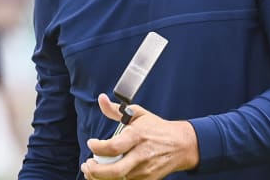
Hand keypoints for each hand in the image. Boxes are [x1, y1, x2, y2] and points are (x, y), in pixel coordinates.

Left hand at [81, 94, 198, 179]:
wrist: (182, 145)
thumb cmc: (158, 129)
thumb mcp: (138, 114)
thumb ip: (116, 110)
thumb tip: (101, 99)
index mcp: (138, 136)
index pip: (113, 147)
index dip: (97, 147)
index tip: (91, 143)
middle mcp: (141, 155)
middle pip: (114, 171)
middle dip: (94, 171)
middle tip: (87, 165)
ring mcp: (145, 170)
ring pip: (118, 179)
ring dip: (100, 177)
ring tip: (93, 170)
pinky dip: (114, 179)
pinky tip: (107, 173)